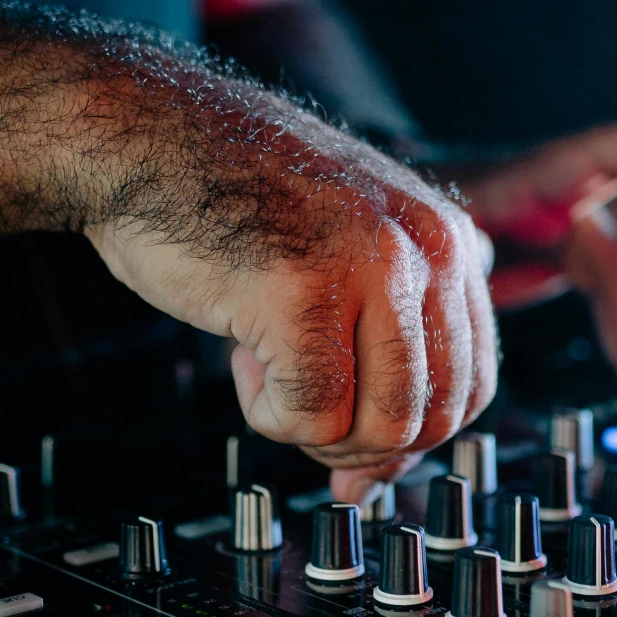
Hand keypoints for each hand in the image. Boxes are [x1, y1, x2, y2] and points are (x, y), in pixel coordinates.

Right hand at [82, 89, 495, 501]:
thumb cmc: (228, 196)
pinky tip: (242, 362)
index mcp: (444, 238)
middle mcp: (423, 250)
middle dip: (363, 445)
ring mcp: (369, 270)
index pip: (472, 383)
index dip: (412, 435)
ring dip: (318, 433)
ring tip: (269, 377)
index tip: (357, 441)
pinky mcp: (305, 296)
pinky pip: (315, 417)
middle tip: (302, 412)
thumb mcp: (340, 252)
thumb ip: (383, 345)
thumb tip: (376, 479)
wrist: (144, 137)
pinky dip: (271, 417)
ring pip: (385, 426)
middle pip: (433, 416)